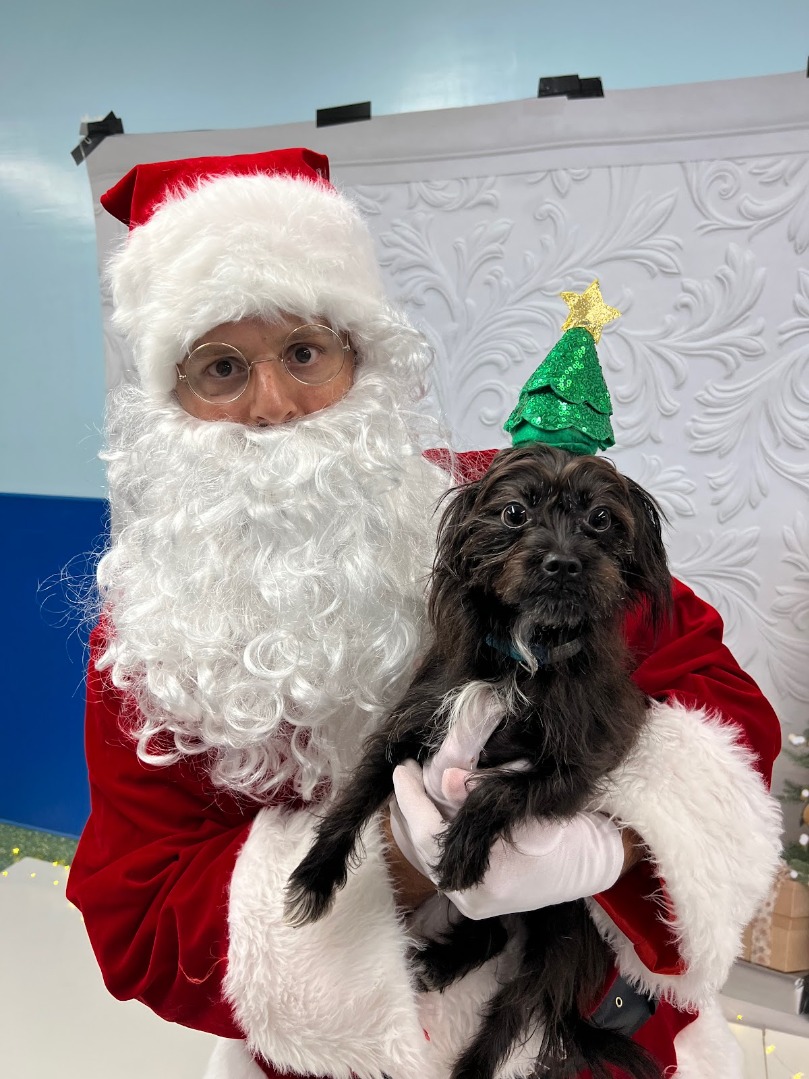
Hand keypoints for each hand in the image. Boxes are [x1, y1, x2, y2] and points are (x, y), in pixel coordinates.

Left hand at [390, 759, 625, 919]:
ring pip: (423, 857)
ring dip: (413, 821)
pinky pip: (436, 862)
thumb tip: (445, 777)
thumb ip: (484, 791)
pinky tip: (426, 810)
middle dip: (407, 808)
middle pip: (418, 848)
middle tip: (405, 772)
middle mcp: (472, 898)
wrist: (592, 862)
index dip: (411, 798)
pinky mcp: (472, 897)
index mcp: (487, 878)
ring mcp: (470, 902)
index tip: (402, 767)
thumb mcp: (529, 804)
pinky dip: (426, 835)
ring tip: (411, 787)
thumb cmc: (568, 830)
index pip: (429, 834)